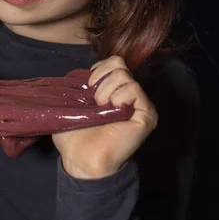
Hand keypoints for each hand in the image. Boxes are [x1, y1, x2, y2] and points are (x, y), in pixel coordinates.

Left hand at [52, 55, 157, 178]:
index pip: (113, 61)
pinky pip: (134, 89)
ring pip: (125, 75)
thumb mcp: (72, 101)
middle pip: (119, 63)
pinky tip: (113, 109)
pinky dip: (120, 96)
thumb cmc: (75, 134)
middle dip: (100, 77)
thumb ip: (79, 83)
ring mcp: (139, 103)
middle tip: (93, 98)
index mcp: (114, 89)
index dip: (98, 69)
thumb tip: (80, 72)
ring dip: (106, 89)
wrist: (82, 157)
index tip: (87, 84)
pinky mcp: (147, 113)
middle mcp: (128, 94)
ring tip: (101, 107)